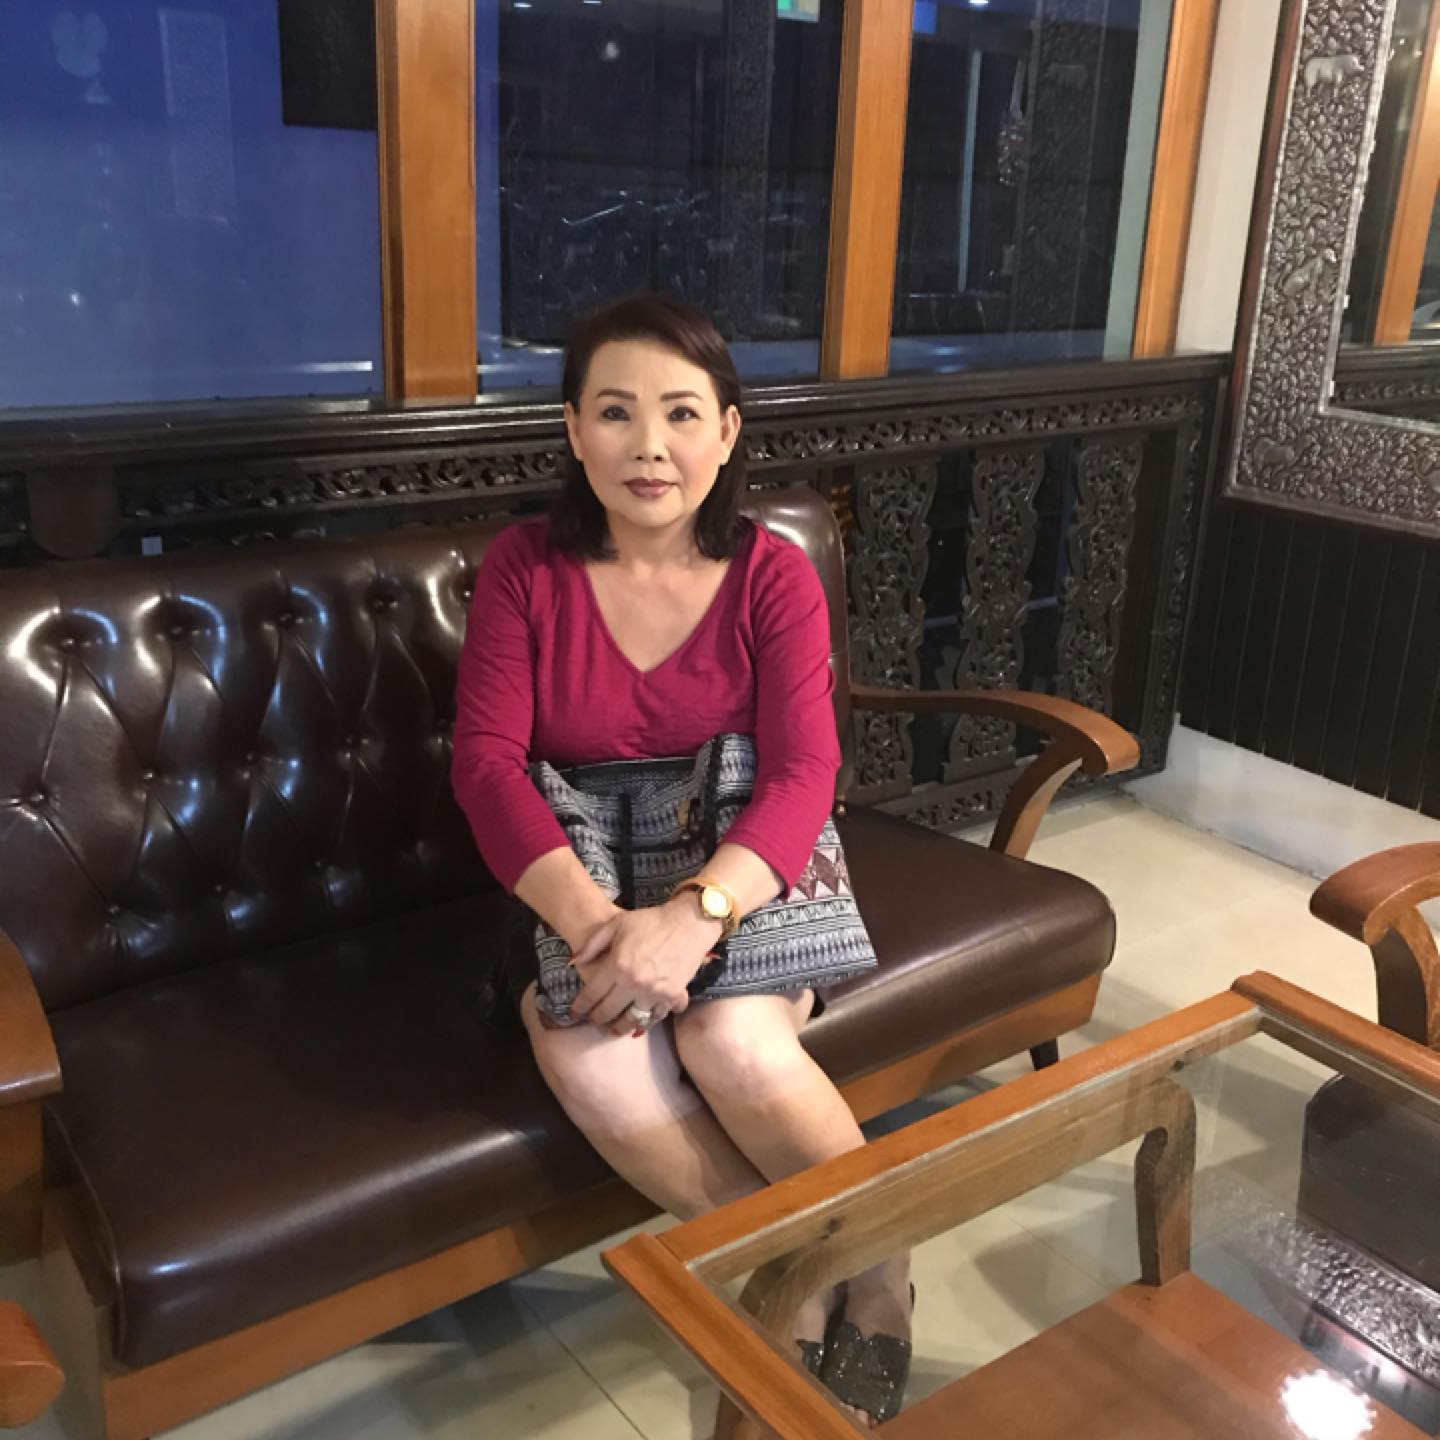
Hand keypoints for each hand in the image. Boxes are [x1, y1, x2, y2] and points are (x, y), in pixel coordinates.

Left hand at [570, 899, 722, 1034]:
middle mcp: (633, 983)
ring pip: (632, 1021)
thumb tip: (574, 962)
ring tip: (615, 1030)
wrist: (688, 923)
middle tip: (594, 1021)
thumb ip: (593, 943)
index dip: (581, 1006)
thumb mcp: (616, 924)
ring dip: (621, 1028)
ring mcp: (654, 992)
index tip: (576, 1012)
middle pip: (608, 1012)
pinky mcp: (673, 996)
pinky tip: (642, 1020)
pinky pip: (657, 1016)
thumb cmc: (651, 921)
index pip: (592, 995)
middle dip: (597, 1019)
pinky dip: (649, 1020)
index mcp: (617, 965)